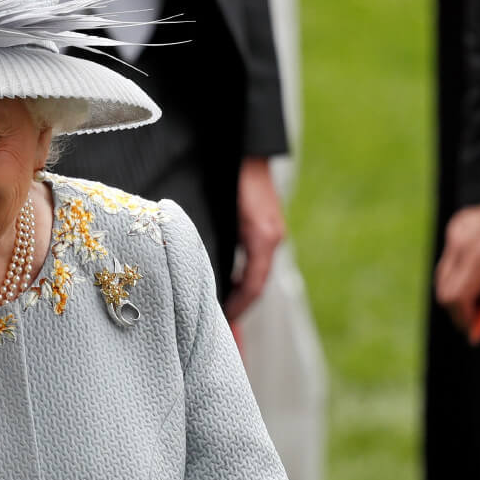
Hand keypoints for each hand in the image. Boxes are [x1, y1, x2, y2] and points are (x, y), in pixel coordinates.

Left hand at [225, 157, 286, 321]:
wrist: (245, 146)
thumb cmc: (230, 178)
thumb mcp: (223, 215)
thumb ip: (219, 247)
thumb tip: (207, 278)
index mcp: (263, 238)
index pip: (253, 286)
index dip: (238, 308)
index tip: (224, 326)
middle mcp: (271, 237)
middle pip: (256, 284)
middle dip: (241, 308)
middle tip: (225, 332)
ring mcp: (272, 231)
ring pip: (256, 273)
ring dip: (242, 294)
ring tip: (224, 315)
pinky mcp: (266, 226)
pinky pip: (256, 260)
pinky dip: (243, 277)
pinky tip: (228, 284)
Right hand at [434, 200, 479, 337]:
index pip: (457, 296)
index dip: (464, 317)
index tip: (475, 329)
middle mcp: (461, 243)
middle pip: (445, 291)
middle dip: (459, 310)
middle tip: (477, 319)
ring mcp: (454, 235)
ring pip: (443, 277)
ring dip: (458, 293)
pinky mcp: (455, 229)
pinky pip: (449, 261)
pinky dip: (459, 276)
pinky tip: (479, 278)